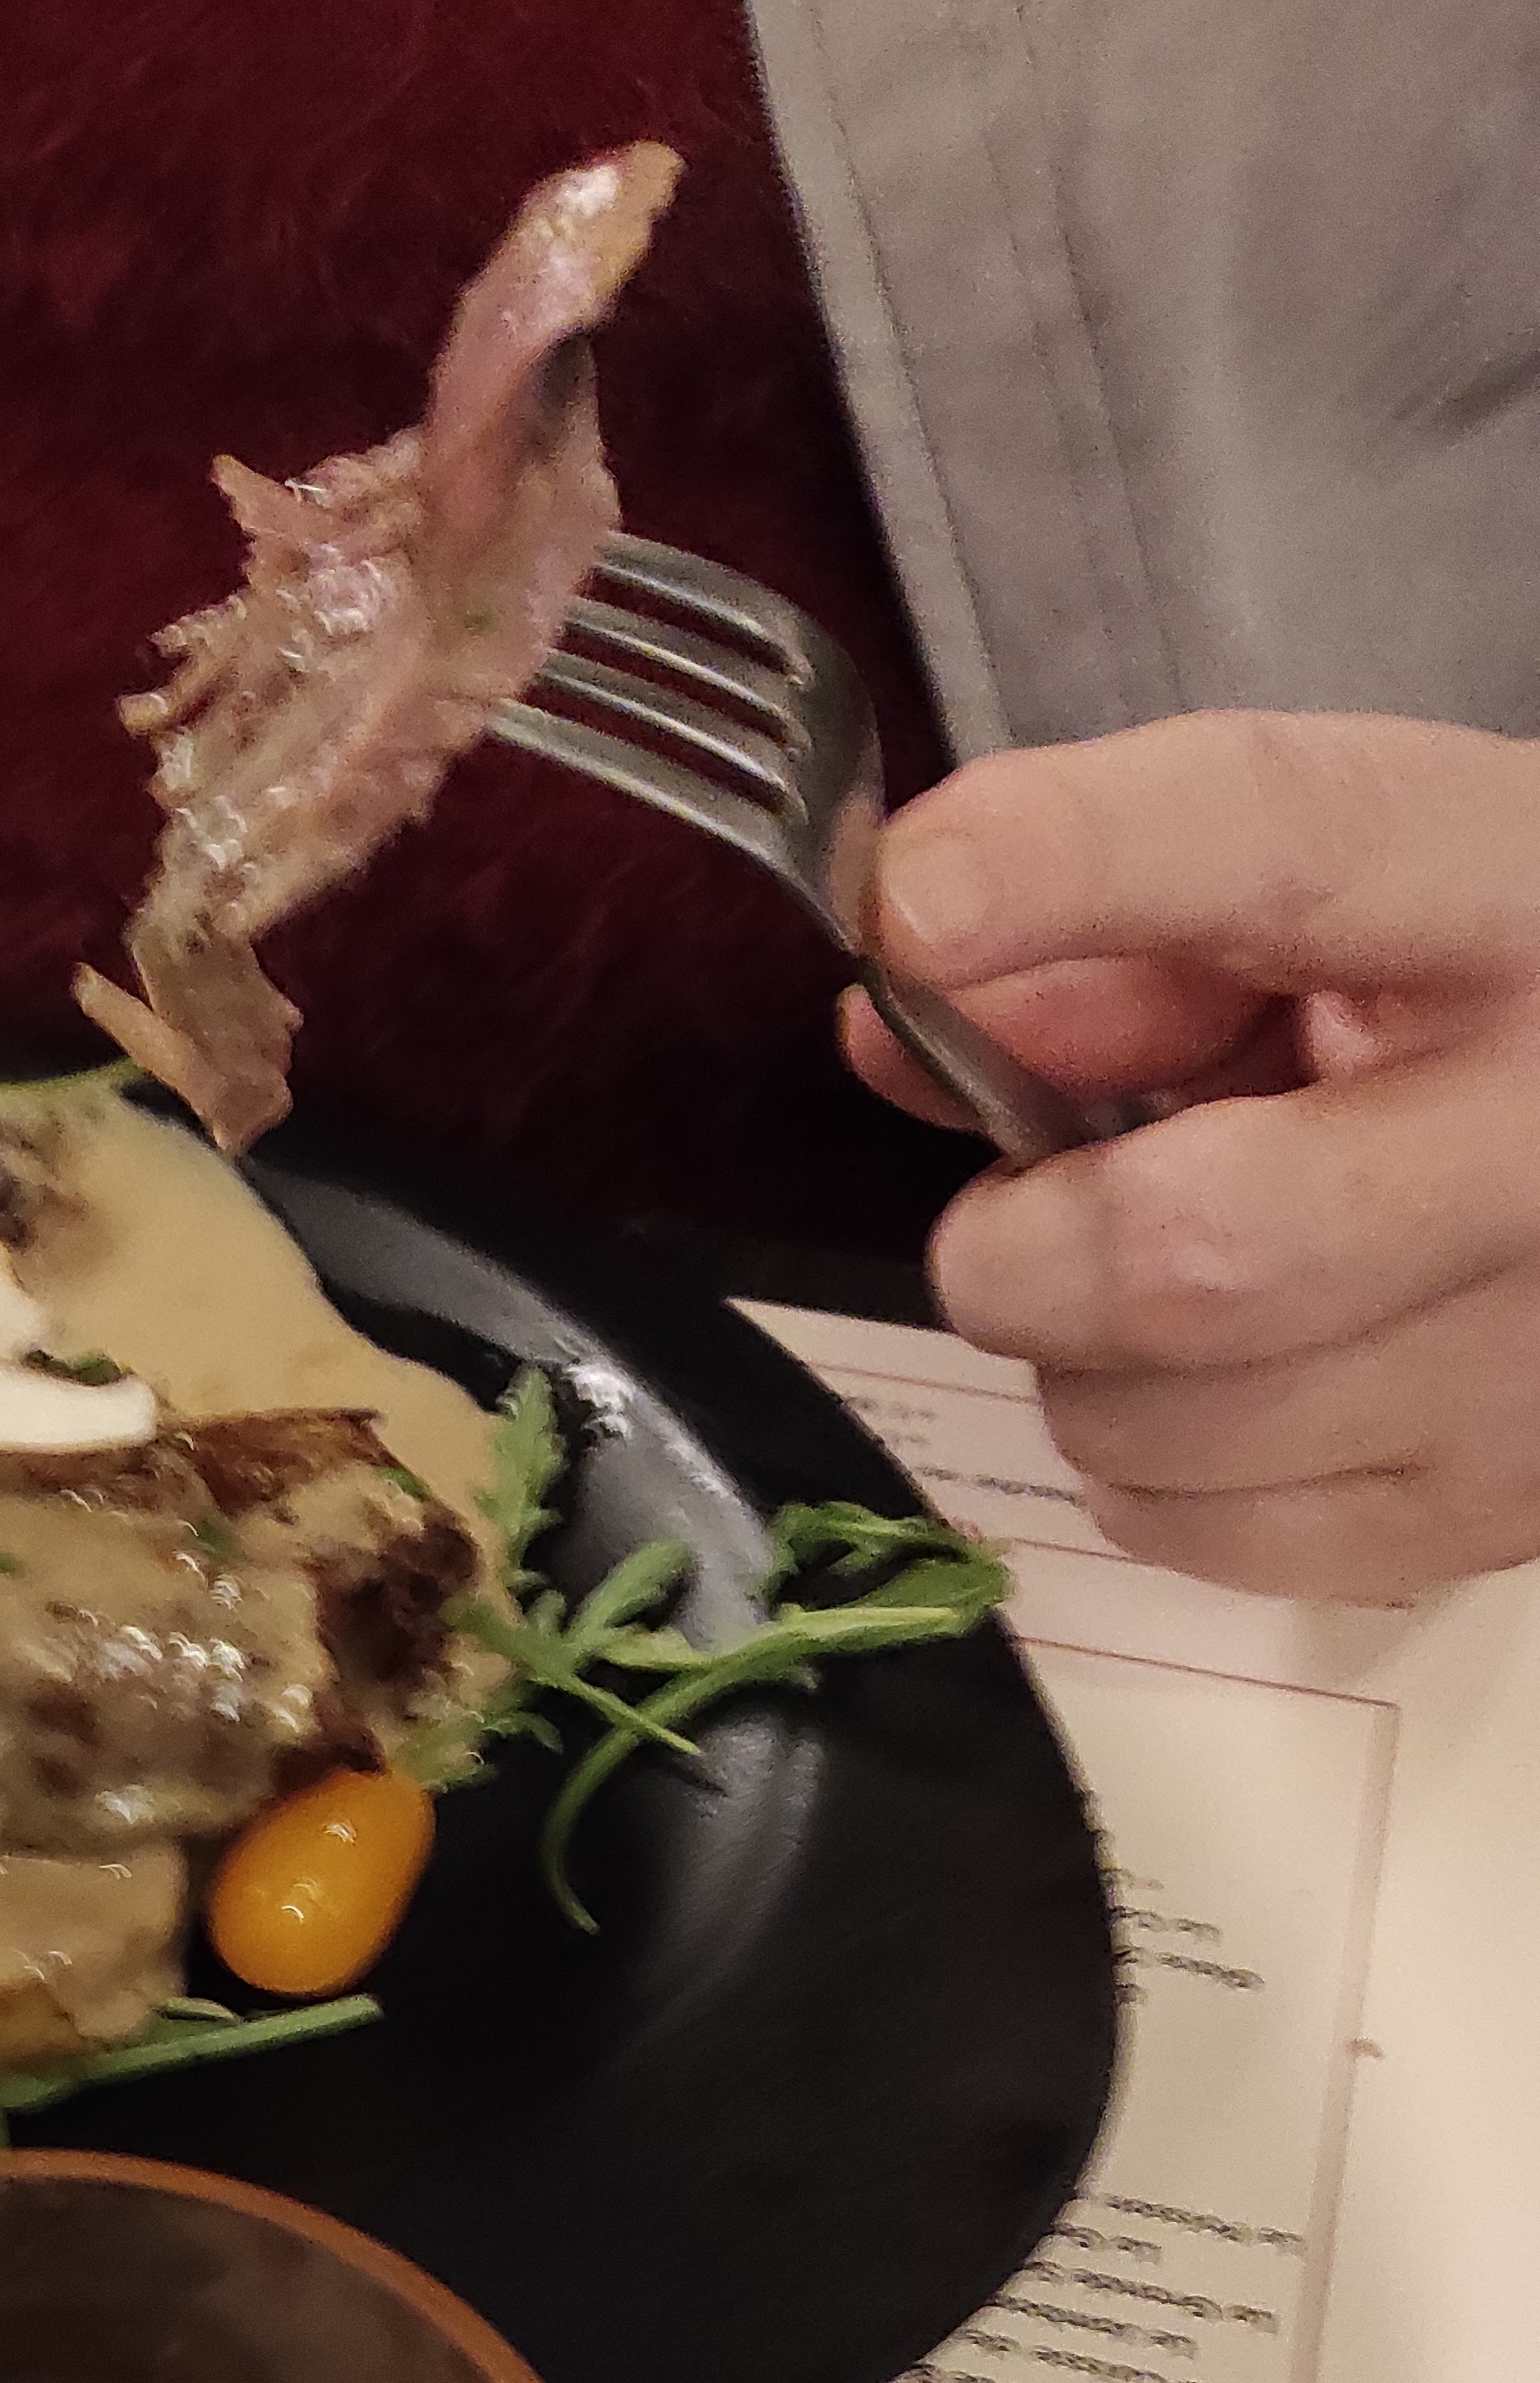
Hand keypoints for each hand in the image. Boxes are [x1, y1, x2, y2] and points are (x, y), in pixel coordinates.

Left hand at [839, 713, 1539, 1595]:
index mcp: (1517, 905)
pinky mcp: (1501, 1513)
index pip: (1287, 849)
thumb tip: (904, 1017)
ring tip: (1166, 1293)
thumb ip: (1123, 937)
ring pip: (1157, 1425)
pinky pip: (1202, 1534)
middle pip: (1186, 1251)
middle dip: (1019, 1254)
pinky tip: (1234, 1382)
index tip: (915, 902)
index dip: (1073, 867)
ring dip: (1084, 1368)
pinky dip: (1153, 1474)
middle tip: (1009, 1227)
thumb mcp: (1337, 917)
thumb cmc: (1465, 1017)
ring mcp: (1537, 1358)